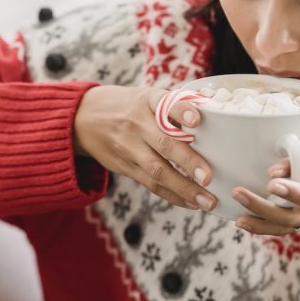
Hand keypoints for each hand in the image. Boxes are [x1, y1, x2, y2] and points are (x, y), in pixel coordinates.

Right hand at [73, 85, 216, 210]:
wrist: (84, 117)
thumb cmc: (129, 106)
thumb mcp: (147, 96)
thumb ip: (175, 106)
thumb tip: (215, 116)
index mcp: (147, 101)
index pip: (165, 103)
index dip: (181, 110)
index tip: (197, 120)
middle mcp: (137, 124)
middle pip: (164, 143)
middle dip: (187, 162)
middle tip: (208, 178)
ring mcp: (128, 147)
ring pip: (157, 170)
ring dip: (184, 188)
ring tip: (206, 201)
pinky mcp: (124, 166)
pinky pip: (150, 184)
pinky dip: (172, 195)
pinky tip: (190, 203)